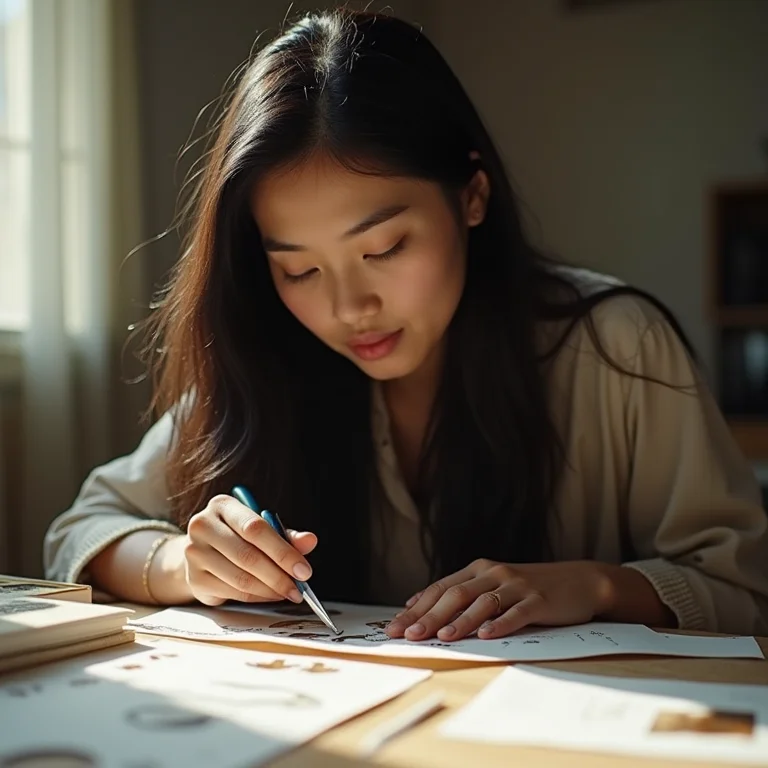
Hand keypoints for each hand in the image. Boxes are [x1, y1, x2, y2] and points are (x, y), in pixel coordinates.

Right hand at [183, 494, 316, 606]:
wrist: (201, 551)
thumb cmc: (237, 536)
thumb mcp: (261, 528)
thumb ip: (286, 535)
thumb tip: (310, 541)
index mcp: (222, 505)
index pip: (255, 528)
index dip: (283, 551)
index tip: (304, 570)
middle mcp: (203, 526)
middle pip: (247, 556)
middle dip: (279, 576)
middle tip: (298, 588)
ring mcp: (194, 553)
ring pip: (240, 578)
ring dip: (270, 590)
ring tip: (287, 592)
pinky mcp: (194, 579)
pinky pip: (233, 593)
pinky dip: (257, 597)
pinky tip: (269, 595)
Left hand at [385, 559, 611, 640]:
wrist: (579, 581)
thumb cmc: (530, 589)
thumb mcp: (494, 586)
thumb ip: (463, 595)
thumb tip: (422, 608)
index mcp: (478, 570)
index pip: (440, 589)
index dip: (416, 608)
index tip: (395, 627)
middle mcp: (494, 573)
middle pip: (455, 595)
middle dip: (428, 616)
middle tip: (409, 635)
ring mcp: (516, 586)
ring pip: (482, 603)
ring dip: (460, 621)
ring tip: (442, 637)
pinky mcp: (538, 600)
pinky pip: (516, 613)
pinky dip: (500, 624)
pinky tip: (486, 635)